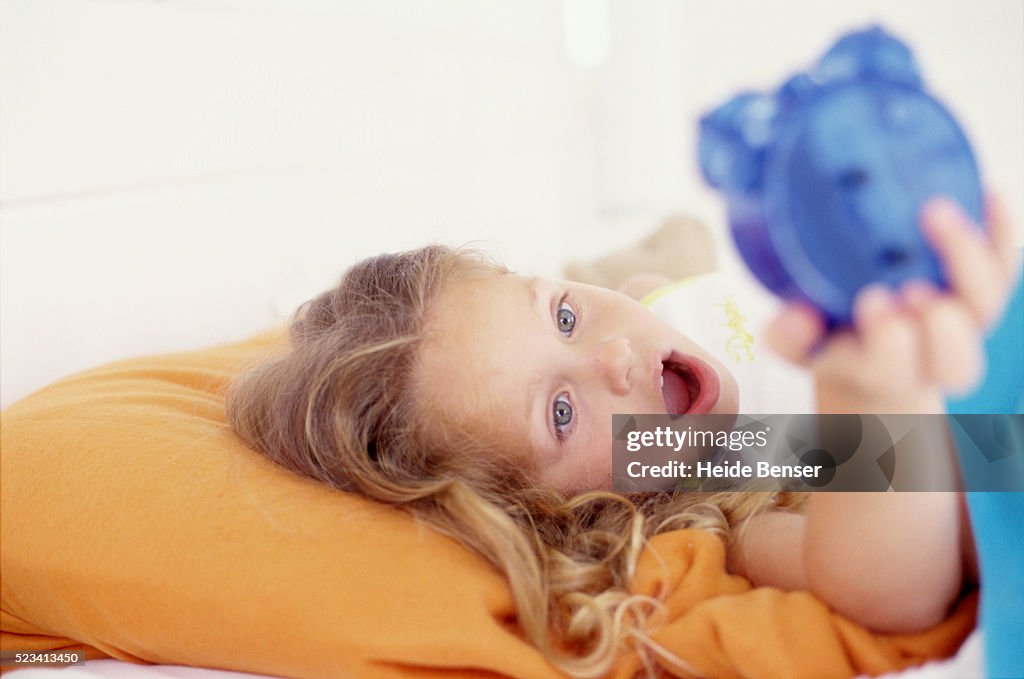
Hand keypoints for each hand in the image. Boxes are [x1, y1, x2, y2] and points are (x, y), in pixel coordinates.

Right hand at [765, 194, 1020, 412]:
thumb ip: (788, 336)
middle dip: (939, 325)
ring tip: (936, 214)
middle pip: (955, 356)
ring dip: (966, 259)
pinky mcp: (985, 286)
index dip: (889, 342)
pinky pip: (1004, 260)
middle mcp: (933, 354)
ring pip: (985, 302)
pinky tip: (985, 195)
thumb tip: (796, 314)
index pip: (892, 367)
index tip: (871, 300)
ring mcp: (965, 320)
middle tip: (912, 287)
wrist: (869, 340)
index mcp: (884, 370)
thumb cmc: (831, 338)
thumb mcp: (797, 343)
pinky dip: (997, 229)